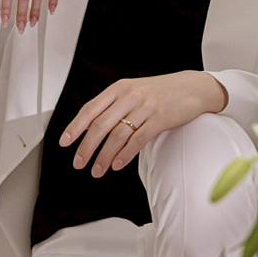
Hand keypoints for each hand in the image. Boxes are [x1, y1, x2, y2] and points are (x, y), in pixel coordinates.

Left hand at [60, 71, 227, 176]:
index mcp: (119, 88)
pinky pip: (137, 140)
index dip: (75, 126)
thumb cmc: (161, 92)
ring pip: (117, 135)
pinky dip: (125, 154)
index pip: (90, 108)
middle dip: (86, 147)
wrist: (193, 87)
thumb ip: (114, 106)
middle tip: (79, 163)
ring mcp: (145, 106)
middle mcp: (129, 95)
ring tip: (97, 170)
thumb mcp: (134, 91)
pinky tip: (118, 164)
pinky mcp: (160, 118)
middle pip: (100, 125)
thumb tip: (92, 127)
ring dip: (104, 156)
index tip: (65, 141)